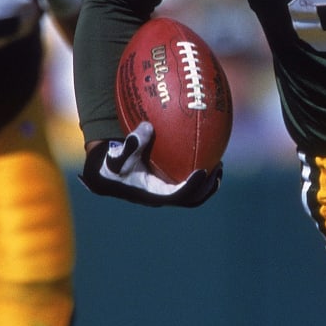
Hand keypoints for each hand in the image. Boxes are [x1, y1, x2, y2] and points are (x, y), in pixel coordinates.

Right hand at [78, 122, 221, 207]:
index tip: (203, 170)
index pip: (177, 195)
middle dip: (207, 186)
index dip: (192, 186)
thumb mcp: (116, 155)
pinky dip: (200, 174)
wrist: (106, 174)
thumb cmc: (111, 164)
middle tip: (217, 167)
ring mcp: (167, 193)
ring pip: (194, 194)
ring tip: (219, 164)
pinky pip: (189, 182)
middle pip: (192, 199)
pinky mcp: (169, 185)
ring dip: (208, 183)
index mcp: (152, 194)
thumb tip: (148, 127)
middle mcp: (162, 197)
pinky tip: (208, 155)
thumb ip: (131, 144)